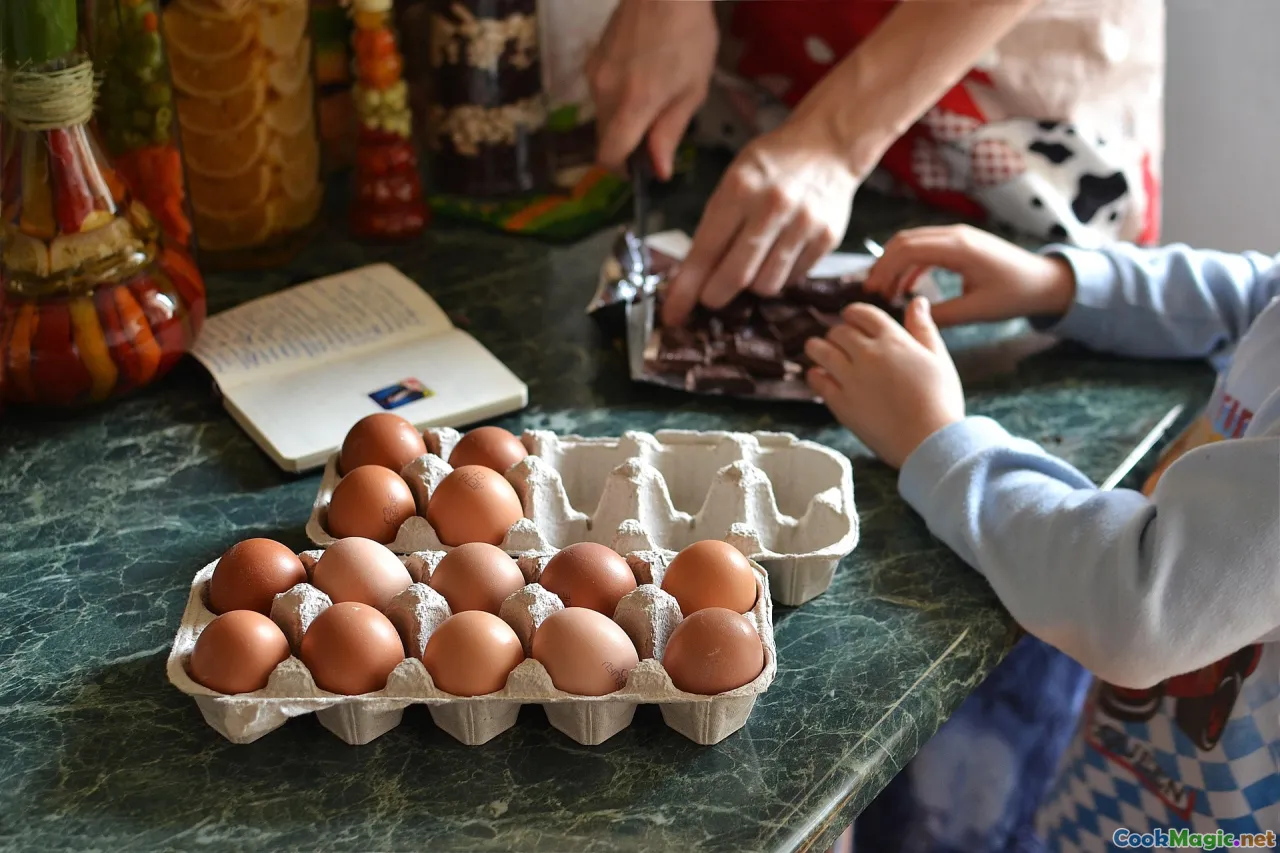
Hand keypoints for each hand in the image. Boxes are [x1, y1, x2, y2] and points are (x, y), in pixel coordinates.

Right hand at [586, 0, 717, 179]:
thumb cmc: (688, 35)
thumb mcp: (692, 89)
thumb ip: (670, 132)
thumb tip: (659, 170)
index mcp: (632, 105)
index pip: (609, 155)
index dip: (622, 170)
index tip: (640, 169)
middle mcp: (605, 93)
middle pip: (604, 138)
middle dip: (626, 144)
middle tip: (656, 132)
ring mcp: (594, 74)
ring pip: (602, 115)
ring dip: (622, 119)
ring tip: (653, 96)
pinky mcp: (592, 59)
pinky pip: (600, 92)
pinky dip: (617, 97)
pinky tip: (640, 76)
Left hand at [661, 116, 859, 326]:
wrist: (828, 144)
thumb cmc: (771, 164)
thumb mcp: (734, 180)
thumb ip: (714, 226)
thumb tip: (690, 278)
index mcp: (740, 189)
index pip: (706, 251)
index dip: (686, 289)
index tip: (673, 314)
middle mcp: (772, 207)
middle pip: (736, 277)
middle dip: (715, 296)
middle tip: (710, 297)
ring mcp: (803, 225)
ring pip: (766, 285)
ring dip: (751, 286)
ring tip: (751, 265)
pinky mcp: (827, 239)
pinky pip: (792, 279)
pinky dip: (779, 276)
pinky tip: (777, 256)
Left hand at [805, 298, 964, 468]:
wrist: (929, 441)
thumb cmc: (940, 401)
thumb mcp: (938, 358)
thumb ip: (923, 328)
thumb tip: (917, 301)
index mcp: (893, 340)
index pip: (862, 313)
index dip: (853, 314)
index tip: (851, 319)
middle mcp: (867, 354)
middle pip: (838, 331)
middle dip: (838, 333)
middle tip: (839, 342)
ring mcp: (850, 378)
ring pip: (819, 350)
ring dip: (817, 348)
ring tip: (818, 351)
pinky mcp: (840, 402)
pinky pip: (816, 380)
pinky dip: (815, 374)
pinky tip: (820, 375)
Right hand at [863, 225, 1076, 327]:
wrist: (1045, 280)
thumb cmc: (1015, 295)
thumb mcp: (977, 310)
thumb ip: (941, 315)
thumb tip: (910, 318)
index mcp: (959, 248)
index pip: (908, 249)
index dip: (884, 269)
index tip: (872, 291)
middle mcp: (955, 235)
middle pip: (904, 240)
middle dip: (883, 264)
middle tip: (871, 292)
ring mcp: (958, 236)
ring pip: (913, 242)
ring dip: (895, 264)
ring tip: (885, 291)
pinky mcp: (960, 244)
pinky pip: (926, 248)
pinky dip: (910, 265)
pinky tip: (905, 287)